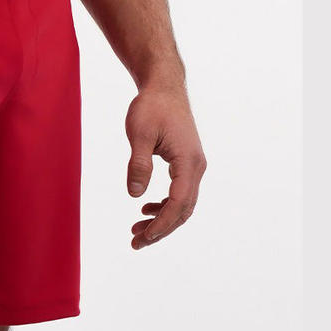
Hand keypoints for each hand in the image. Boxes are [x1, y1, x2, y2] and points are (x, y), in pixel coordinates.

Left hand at [125, 84, 205, 248]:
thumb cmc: (151, 106)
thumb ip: (138, 164)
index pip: (178, 203)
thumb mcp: (139, 134)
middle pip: (183, 209)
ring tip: (136, 231)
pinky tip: (145, 209)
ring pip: (182, 203)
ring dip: (162, 219)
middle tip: (135, 243)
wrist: (164, 87)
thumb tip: (134, 195)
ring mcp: (193, 165)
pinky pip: (179, 192)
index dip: (162, 224)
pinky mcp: (186, 163)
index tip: (143, 238)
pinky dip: (164, 205)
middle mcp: (196, 167)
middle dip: (161, 229)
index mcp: (188, 161)